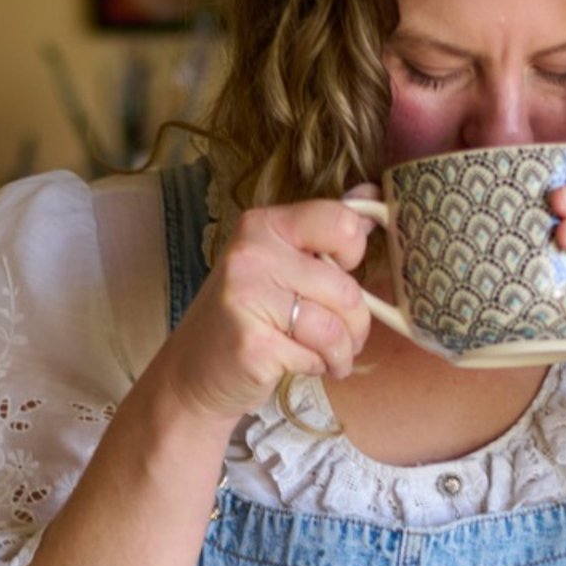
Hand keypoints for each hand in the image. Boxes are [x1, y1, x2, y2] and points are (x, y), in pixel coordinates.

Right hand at [150, 196, 375, 423]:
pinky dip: (317, 367)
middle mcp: (252, 255)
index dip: (353, 251)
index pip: (340, 222)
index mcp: (263, 225)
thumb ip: (323, 231)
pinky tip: (300, 364)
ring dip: (342, 352)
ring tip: (330, 357)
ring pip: (334, 327)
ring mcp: (247, 299)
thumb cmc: (245, 314)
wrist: (192, 372)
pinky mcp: (253, 345)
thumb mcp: (277, 262)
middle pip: (344, 287)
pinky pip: (315, 356)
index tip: (343, 270)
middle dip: (356, 322)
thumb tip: (373, 192)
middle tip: (345, 336)